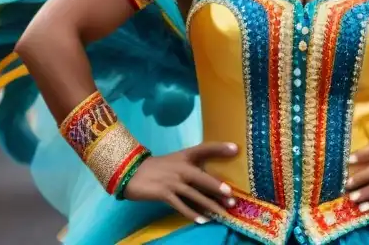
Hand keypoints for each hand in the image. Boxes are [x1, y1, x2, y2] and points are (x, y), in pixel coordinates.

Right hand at [123, 141, 239, 222]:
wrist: (132, 172)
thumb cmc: (159, 167)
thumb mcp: (176, 160)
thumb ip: (192, 166)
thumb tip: (212, 176)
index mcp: (185, 155)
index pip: (204, 148)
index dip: (220, 148)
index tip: (235, 148)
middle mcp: (181, 167)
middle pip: (202, 178)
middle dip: (217, 188)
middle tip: (231, 196)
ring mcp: (172, 182)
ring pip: (195, 195)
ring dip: (209, 205)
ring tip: (222, 212)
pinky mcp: (164, 194)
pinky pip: (181, 206)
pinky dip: (192, 214)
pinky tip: (203, 220)